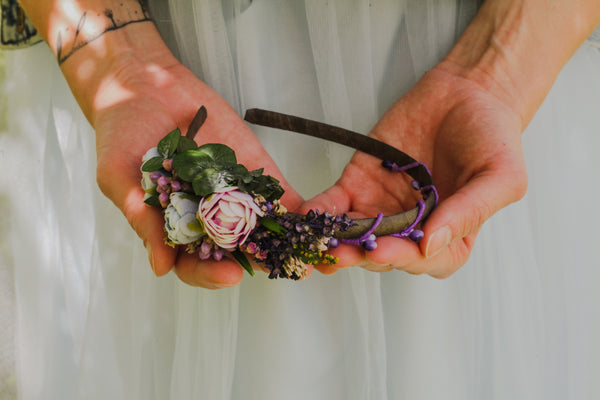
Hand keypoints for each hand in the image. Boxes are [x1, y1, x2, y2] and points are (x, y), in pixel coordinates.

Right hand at [93, 57, 303, 287]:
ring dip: (288, 242)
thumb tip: (160, 268)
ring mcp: (231, 194)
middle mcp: (205, 218)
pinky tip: (315, 218)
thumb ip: (142, 218)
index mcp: (173, 229)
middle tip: (286, 269)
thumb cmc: (120, 135)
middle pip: (235, 252)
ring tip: (311, 253)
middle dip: (261, 263)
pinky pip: (276, 194)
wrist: (143, 85)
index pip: (194, 264)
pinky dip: (296, 208)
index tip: (230, 273)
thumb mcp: (119, 178)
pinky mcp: (251, 170)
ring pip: (262, 228)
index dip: (211, 274)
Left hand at [303, 65, 526, 277]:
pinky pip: (336, 206)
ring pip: (355, 237)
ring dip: (335, 242)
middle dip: (361, 255)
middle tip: (340, 253)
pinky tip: (308, 215)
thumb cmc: (492, 137)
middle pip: (383, 253)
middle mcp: (413, 229)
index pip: (422, 259)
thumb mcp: (499, 177)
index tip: (382, 251)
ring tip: (318, 242)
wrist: (467, 92)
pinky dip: (320, 212)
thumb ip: (469, 212)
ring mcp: (383, 209)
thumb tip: (430, 245)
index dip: (401, 258)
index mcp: (449, 237)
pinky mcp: (359, 186)